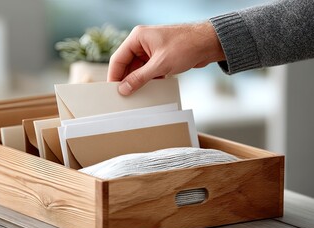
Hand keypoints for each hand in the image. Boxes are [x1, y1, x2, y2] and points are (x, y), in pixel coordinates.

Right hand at [107, 22, 224, 94]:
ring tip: (137, 94)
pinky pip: (149, 70)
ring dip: (138, 80)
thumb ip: (140, 78)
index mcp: (138, 37)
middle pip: (127, 64)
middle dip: (127, 79)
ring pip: (138, 68)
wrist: (209, 43)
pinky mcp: (160, 56)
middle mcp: (142, 42)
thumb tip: (124, 88)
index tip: (113, 90)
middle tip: (124, 95)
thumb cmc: (186, 45)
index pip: (118, 58)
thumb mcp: (160, 65)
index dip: (114, 75)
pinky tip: (150, 88)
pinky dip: (149, 79)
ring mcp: (151, 49)